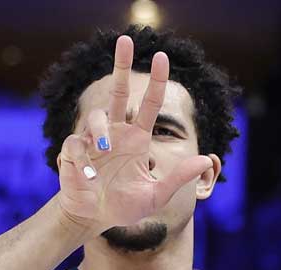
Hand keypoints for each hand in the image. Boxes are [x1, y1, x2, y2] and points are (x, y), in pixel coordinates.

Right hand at [55, 35, 214, 232]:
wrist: (94, 219)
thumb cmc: (125, 206)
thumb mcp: (156, 195)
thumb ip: (178, 178)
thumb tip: (207, 160)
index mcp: (136, 139)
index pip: (149, 104)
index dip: (156, 81)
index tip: (161, 57)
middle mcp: (115, 134)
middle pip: (117, 90)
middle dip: (120, 64)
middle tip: (125, 39)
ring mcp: (93, 141)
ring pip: (96, 116)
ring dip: (99, 131)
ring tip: (102, 151)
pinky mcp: (73, 153)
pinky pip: (75, 143)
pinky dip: (81, 158)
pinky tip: (87, 175)